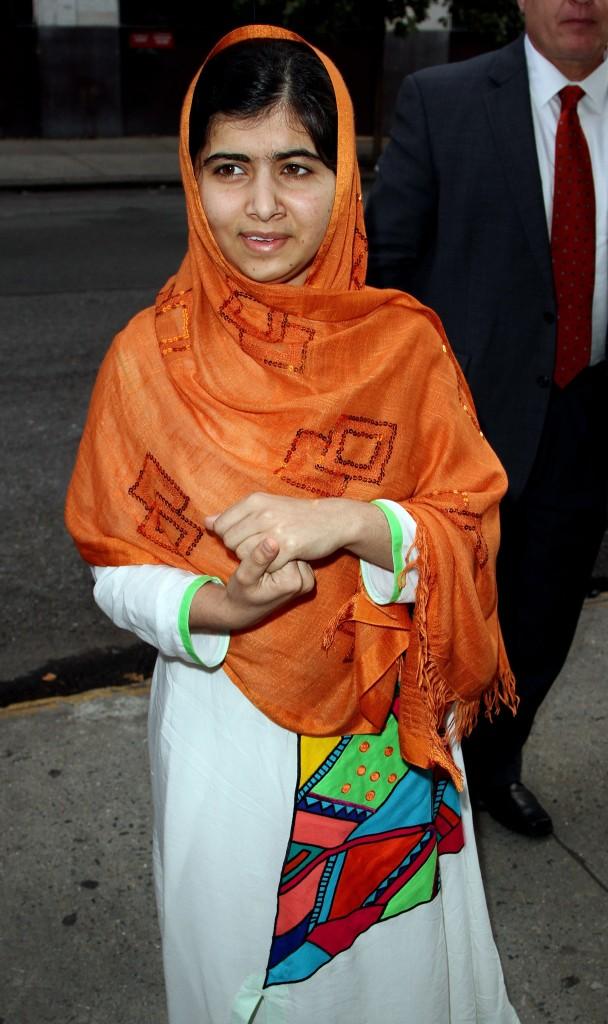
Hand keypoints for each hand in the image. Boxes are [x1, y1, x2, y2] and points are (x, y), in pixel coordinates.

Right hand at [190, 536, 314, 631]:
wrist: (244, 610)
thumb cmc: (240, 594)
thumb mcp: (245, 577)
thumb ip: (259, 559)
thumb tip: (272, 541)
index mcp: (293, 581)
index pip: (285, 547)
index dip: (267, 549)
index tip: (256, 564)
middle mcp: (306, 581)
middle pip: (292, 549)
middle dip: (276, 552)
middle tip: (260, 567)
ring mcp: (308, 580)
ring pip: (294, 552)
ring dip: (279, 555)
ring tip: (266, 569)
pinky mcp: (306, 577)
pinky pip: (295, 558)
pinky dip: (283, 559)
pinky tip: (273, 569)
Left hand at [205, 493, 392, 571]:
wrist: (332, 519)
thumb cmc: (296, 515)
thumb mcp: (264, 507)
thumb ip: (235, 515)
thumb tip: (207, 521)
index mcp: (255, 500)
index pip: (222, 526)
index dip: (230, 537)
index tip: (248, 537)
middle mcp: (262, 513)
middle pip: (230, 542)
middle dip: (241, 550)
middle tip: (262, 547)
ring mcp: (275, 530)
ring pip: (244, 555)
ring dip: (256, 560)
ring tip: (272, 553)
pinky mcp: (288, 547)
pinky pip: (266, 565)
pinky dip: (272, 567)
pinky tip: (283, 559)